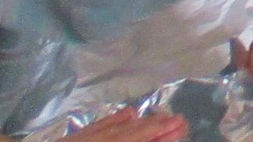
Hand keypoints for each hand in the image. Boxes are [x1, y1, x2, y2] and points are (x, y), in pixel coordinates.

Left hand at [64, 108, 189, 141]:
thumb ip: (120, 139)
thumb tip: (133, 124)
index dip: (158, 137)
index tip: (179, 129)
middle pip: (130, 136)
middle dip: (156, 128)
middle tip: (180, 120)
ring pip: (117, 129)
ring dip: (141, 123)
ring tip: (162, 117)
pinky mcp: (72, 141)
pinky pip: (97, 127)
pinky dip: (114, 120)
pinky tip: (129, 113)